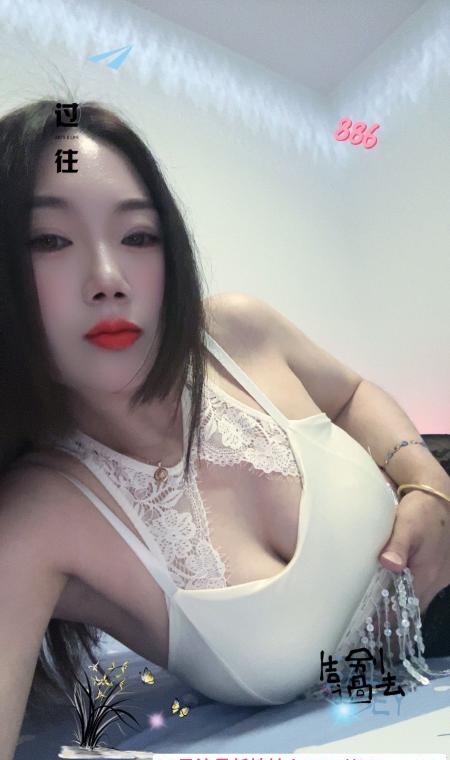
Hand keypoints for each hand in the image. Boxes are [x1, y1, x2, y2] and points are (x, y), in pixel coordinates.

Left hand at [379, 488, 449, 613]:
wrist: (440, 497)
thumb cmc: (421, 511)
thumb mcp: (407, 525)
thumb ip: (398, 545)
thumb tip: (388, 564)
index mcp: (427, 575)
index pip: (406, 609)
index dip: (389, 619)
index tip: (370, 626)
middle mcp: (437, 581)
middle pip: (414, 607)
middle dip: (395, 615)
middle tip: (371, 619)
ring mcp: (442, 577)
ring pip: (421, 598)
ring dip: (404, 603)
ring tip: (380, 607)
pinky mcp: (443, 570)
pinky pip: (426, 588)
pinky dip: (413, 592)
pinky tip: (397, 587)